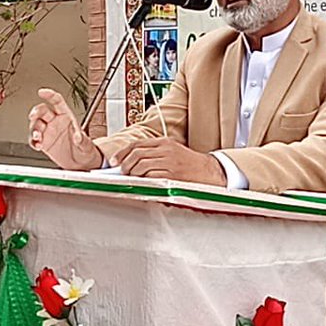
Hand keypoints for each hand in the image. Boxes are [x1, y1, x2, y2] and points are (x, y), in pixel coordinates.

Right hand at [28, 88, 102, 170]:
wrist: (80, 163)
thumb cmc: (85, 150)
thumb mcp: (87, 145)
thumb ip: (83, 140)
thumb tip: (78, 137)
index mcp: (67, 116)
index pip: (57, 101)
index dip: (49, 95)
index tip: (42, 92)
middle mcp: (56, 122)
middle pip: (42, 111)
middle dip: (36, 112)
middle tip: (33, 116)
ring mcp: (48, 131)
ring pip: (36, 124)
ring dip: (34, 129)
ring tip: (38, 137)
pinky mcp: (43, 142)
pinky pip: (33, 139)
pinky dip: (33, 141)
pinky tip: (37, 145)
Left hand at [111, 138, 226, 185]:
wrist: (210, 172)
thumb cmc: (190, 164)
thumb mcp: (172, 151)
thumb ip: (154, 153)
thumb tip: (132, 161)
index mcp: (165, 142)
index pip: (137, 144)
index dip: (122, 152)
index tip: (115, 160)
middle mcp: (166, 150)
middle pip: (136, 155)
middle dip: (125, 164)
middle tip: (122, 171)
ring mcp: (169, 163)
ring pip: (141, 166)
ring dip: (133, 173)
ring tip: (133, 178)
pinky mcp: (172, 175)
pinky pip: (151, 177)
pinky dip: (143, 181)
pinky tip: (144, 183)